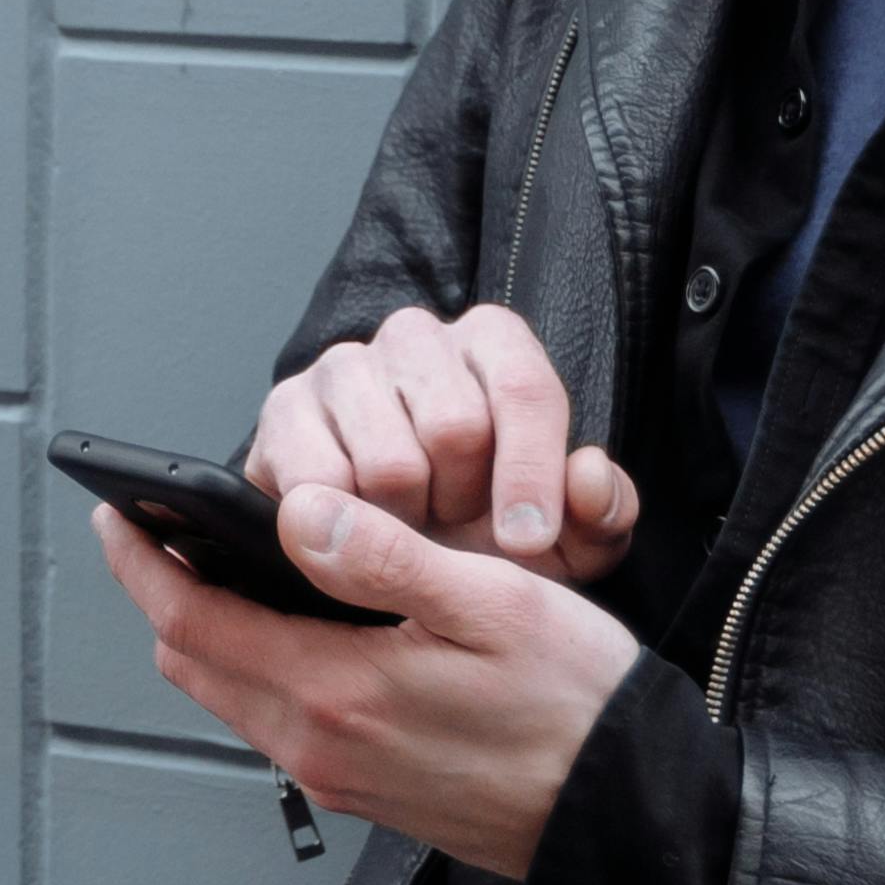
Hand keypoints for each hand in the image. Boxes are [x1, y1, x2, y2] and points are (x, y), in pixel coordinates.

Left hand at [94, 486, 641, 880]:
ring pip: (231, 695)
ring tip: (219, 570)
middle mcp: (319, 746)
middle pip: (194, 663)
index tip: (116, 516)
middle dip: (165, 595)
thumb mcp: (492, 603)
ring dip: (209, 635)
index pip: (191, 621)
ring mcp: (340, 776)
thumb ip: (384, 559)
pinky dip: (258, 669)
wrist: (626, 820)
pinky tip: (293, 631)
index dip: (143, 563)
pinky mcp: (366, 792)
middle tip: (159, 534)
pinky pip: (278, 723)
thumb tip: (296, 515)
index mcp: (335, 692)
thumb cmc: (577, 708)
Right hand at [251, 302, 639, 578]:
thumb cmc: (484, 529)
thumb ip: (601, 512)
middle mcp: (415, 336)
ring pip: (388, 461)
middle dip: (463, 502)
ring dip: (404, 522)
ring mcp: (342, 368)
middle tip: (456, 525)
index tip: (528, 541)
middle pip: (455, 425)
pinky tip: (358, 528)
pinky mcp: (283, 411)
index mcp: (493, 341)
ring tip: (409, 528)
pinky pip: (320, 483)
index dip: (529, 474)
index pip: (523, 390)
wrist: (388, 548)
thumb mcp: (565, 537)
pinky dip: (346, 526)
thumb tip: (587, 474)